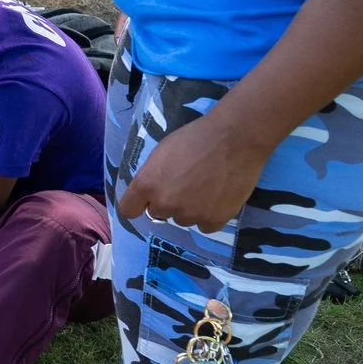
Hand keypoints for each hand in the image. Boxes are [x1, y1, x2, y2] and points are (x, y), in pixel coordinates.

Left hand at [117, 111, 271, 231]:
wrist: (234, 138)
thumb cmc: (196, 138)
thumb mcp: (162, 152)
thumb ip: (152, 176)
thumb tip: (150, 193)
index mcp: (147, 184)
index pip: (128, 209)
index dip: (138, 204)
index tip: (146, 200)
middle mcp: (165, 204)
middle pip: (158, 213)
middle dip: (168, 202)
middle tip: (186, 184)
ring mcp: (190, 215)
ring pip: (183, 219)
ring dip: (190, 209)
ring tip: (206, 186)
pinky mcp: (214, 221)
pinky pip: (205, 225)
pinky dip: (210, 215)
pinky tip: (218, 197)